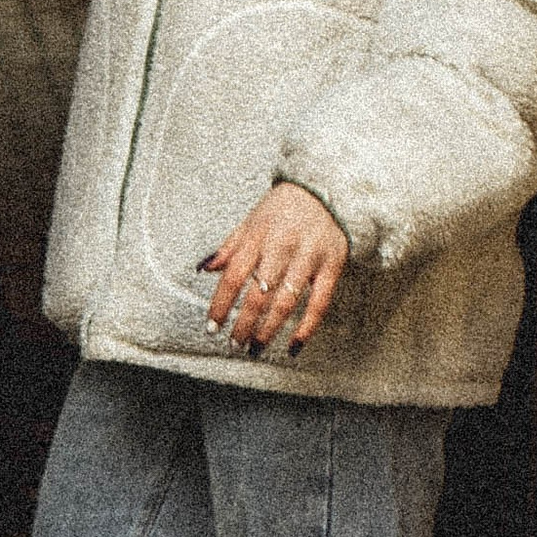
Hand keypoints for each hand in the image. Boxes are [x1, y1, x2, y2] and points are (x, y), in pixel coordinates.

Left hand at [202, 184, 349, 355]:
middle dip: (243, 324)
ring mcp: (308, 258)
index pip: (234, 276)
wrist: (326, 190)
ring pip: (285, 302)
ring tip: (256, 346)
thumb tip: (205, 268)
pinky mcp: (332, 267)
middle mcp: (282, 248)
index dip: (221, 304)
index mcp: (258, 236)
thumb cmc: (284, 208)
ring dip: (268, 330)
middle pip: (258, 294)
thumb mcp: (252, 220)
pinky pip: (319, 304)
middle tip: (234, 343)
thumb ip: (230, 246)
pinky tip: (294, 344)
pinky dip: (306, 327)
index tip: (212, 326)